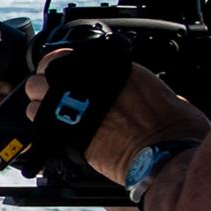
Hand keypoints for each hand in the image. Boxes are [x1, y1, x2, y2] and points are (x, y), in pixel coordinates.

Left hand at [21, 49, 210, 181]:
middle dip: (48, 82)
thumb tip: (145, 94)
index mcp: (116, 69)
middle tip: (56, 94)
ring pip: (35, 95)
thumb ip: (144, 90)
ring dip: (40, 104)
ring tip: (52, 115)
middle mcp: (90, 83)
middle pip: (47, 71)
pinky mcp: (66, 133)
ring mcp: (74, 106)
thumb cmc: (175, 129)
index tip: (66, 72)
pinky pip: (37, 124)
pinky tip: (49, 134)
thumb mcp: (166, 95)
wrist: (165, 155)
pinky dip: (40, 128)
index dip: (64, 64)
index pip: (71, 55)